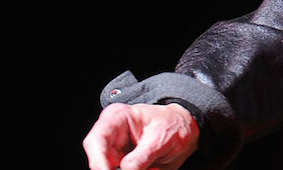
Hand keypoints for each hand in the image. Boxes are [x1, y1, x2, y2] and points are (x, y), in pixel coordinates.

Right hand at [83, 102, 199, 169]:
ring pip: (108, 167)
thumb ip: (141, 158)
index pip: (96, 140)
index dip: (98, 161)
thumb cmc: (174, 125)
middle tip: (138, 169)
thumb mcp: (161, 140)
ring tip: (151, 166)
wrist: (185, 129)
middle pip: (98, 159)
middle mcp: (111, 132)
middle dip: (112, 169)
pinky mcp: (120, 160)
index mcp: (118, 117)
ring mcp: (114, 148)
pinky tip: (150, 168)